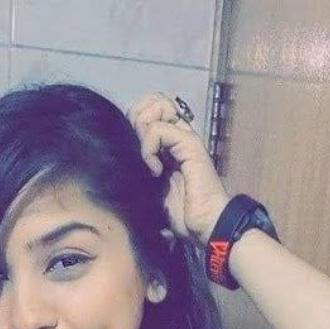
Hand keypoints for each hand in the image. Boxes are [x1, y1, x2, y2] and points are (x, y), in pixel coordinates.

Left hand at [127, 91, 231, 244]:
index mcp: (170, 145)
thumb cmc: (185, 216)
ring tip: (147, 158)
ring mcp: (185, 138)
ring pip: (157, 105)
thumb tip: (121, 167)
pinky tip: (155, 171)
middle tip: (139, 150)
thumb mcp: (154, 193)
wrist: (208, 226)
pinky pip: (160, 129)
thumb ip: (142, 175)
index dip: (134, 121)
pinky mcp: (190, 145)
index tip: (133, 151)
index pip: (148, 110)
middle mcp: (178, 135)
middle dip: (137, 120)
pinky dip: (149, 149)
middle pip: (152, 100)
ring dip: (143, 130)